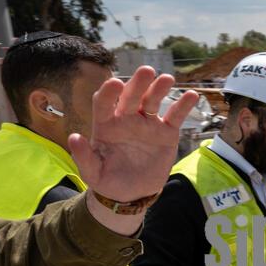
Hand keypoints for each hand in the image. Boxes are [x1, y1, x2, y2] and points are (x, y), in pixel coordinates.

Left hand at [70, 66, 197, 202]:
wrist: (133, 194)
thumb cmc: (108, 181)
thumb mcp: (93, 173)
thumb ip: (83, 157)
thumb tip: (73, 138)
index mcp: (106, 125)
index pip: (104, 102)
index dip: (108, 92)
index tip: (115, 84)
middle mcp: (126, 119)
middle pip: (131, 96)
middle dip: (138, 83)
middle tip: (146, 71)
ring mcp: (147, 124)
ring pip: (152, 101)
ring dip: (159, 88)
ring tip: (167, 79)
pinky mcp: (166, 133)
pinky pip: (175, 116)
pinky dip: (184, 105)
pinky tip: (192, 95)